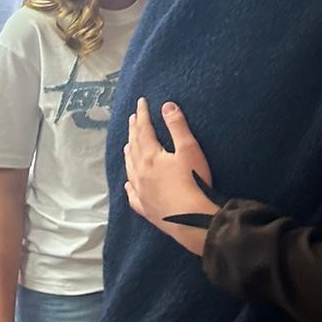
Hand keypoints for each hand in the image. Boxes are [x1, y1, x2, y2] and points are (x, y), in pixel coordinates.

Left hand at [124, 97, 217, 257]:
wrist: (192, 219)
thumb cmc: (193, 182)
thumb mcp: (189, 149)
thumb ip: (177, 126)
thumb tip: (166, 106)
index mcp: (150, 157)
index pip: (144, 130)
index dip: (142, 115)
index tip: (141, 102)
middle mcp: (140, 173)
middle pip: (134, 147)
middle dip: (134, 130)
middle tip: (132, 118)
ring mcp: (141, 192)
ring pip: (130, 168)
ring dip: (129, 153)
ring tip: (127, 144)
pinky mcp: (145, 208)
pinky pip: (132, 194)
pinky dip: (129, 185)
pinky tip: (128, 183)